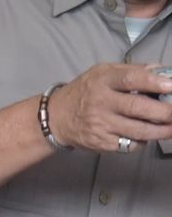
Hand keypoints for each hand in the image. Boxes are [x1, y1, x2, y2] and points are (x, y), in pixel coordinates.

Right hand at [46, 64, 171, 152]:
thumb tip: (163, 73)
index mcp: (103, 81)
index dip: (154, 82)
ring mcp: (100, 125)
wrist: (55, 118)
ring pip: (138, 130)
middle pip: (138, 107)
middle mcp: (100, 103)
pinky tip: (149, 136)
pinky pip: (129, 145)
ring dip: (161, 131)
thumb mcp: (103, 72)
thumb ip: (132, 71)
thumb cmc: (85, 92)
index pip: (131, 79)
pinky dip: (143, 141)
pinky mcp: (100, 143)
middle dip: (165, 111)